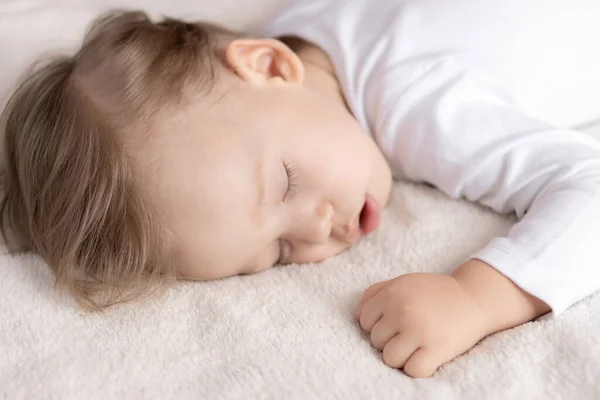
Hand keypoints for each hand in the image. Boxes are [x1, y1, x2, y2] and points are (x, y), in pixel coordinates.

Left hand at [355, 273, 491, 377]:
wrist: (473, 298)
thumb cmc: (433, 292)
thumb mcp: (403, 282)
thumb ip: (375, 293)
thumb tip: (355, 318)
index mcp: (391, 293)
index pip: (364, 321)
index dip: (378, 325)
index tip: (395, 323)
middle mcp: (402, 310)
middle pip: (375, 341)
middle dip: (390, 340)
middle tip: (410, 332)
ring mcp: (418, 330)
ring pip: (389, 359)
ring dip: (401, 356)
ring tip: (416, 345)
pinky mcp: (436, 349)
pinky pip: (411, 371)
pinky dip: (417, 367)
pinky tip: (427, 355)